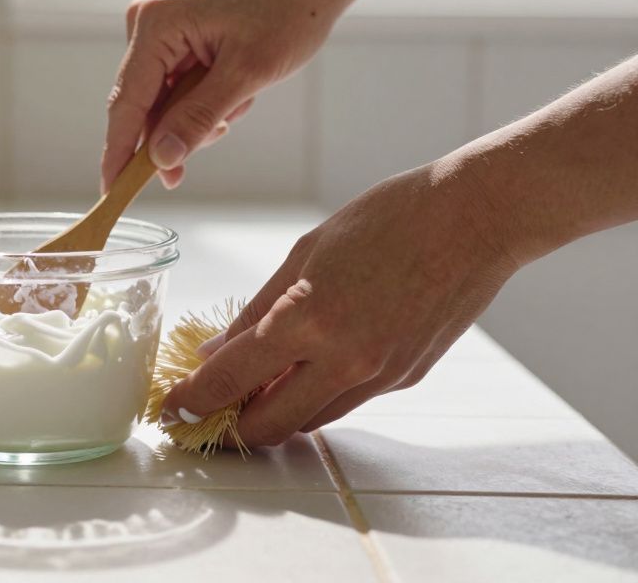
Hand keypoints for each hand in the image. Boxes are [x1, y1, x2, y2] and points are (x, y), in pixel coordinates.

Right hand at [102, 0, 348, 191]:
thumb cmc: (289, 11)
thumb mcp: (248, 73)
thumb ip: (198, 117)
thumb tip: (160, 158)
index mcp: (156, 24)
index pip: (126, 103)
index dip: (118, 153)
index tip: (111, 193)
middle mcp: (147, 23)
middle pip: (143, 105)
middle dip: (177, 131)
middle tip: (222, 133)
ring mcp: (160, 29)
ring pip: (163, 101)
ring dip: (199, 115)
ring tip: (243, 97)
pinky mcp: (175, 36)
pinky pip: (175, 86)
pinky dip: (204, 99)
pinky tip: (236, 90)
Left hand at [162, 162, 518, 446]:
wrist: (475, 219)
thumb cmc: (387, 220)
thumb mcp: (305, 254)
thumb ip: (257, 310)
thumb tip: (217, 350)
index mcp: (307, 319)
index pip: (229, 380)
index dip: (190, 402)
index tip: (170, 409)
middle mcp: (342, 359)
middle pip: (266, 425)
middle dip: (229, 427)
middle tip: (206, 414)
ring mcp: (378, 376)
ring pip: (307, 421)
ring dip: (273, 415)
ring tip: (249, 393)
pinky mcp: (404, 379)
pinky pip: (343, 403)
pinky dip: (313, 398)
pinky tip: (300, 375)